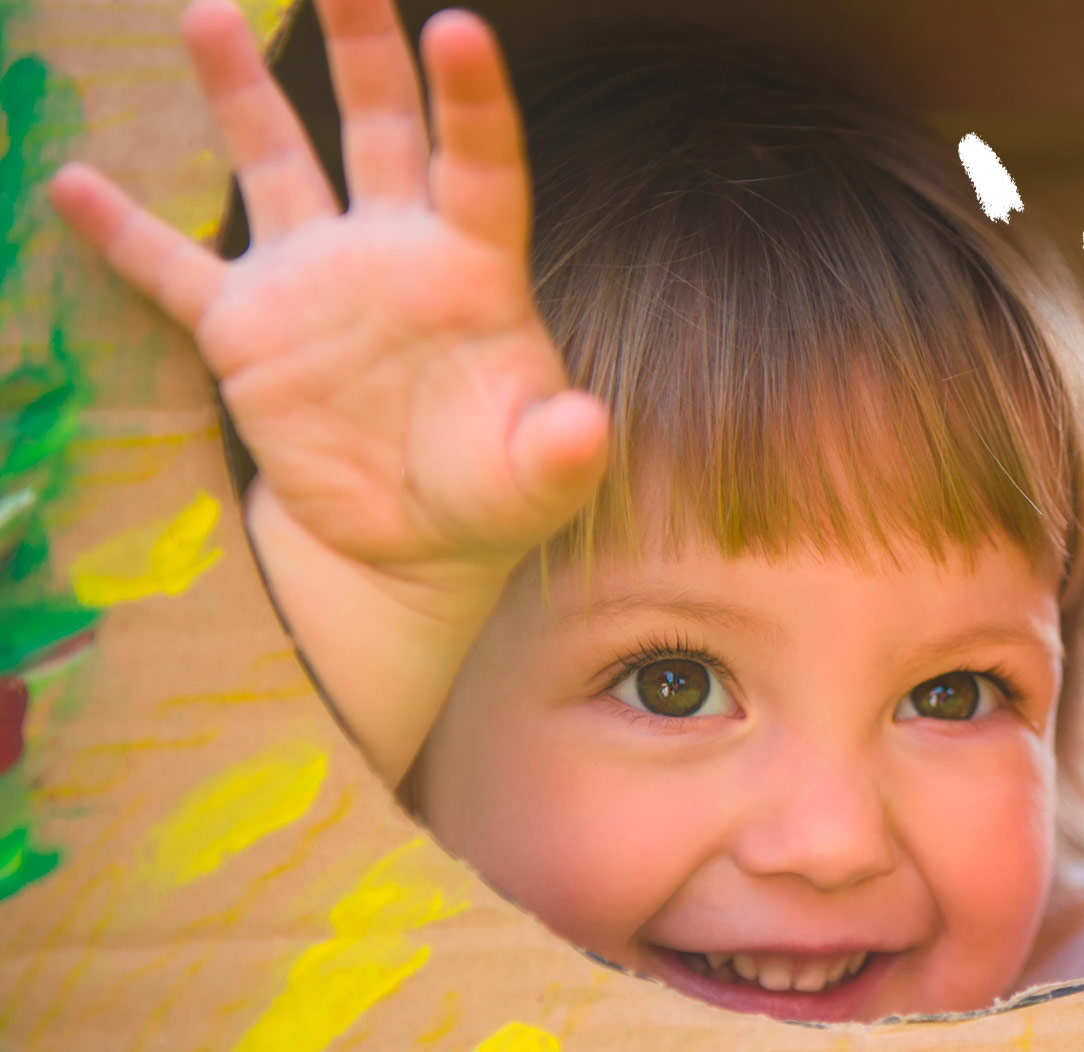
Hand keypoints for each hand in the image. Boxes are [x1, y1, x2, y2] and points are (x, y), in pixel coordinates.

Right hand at [50, 0, 605, 597]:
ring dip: (240, 94)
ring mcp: (315, 281)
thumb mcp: (539, 478)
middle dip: (360, 48)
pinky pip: (173, 270)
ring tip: (207, 16)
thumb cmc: (493, 491)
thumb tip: (586, 429)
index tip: (459, 27)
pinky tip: (74, 183)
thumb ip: (561, 450)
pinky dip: (125, 233)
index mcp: (475, 269)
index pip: (479, 165)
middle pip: (378, 126)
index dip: (471, 100)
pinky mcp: (246, 331)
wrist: (411, 543)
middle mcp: (393, 251)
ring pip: (275, 164)